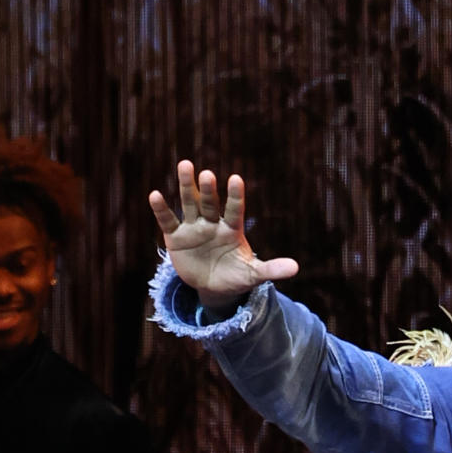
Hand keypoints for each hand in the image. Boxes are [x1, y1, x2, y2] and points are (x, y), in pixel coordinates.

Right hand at [148, 161, 298, 308]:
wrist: (213, 287)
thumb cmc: (235, 276)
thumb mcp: (253, 275)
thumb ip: (271, 269)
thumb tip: (296, 268)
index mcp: (232, 229)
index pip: (235, 209)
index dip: (235, 196)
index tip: (236, 178)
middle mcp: (212, 222)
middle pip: (210, 202)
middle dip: (208, 189)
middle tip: (207, 174)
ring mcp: (193, 227)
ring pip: (190, 203)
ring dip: (187, 186)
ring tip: (185, 165)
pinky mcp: (176, 236)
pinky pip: (168, 220)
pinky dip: (161, 209)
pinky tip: (155, 195)